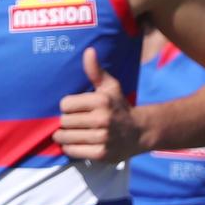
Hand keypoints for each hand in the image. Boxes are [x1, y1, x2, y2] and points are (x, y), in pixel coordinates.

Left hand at [54, 47, 140, 161]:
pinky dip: (70, 148)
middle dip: (65, 122)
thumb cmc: (119, 107)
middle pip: (64, 121)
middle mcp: (102, 119)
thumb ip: (96, 71)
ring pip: (66, 137)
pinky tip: (75, 143)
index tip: (74, 108)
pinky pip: (72, 151)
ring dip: (64, 136)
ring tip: (70, 133)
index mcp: (101, 101)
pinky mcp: (101, 154)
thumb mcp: (110, 87)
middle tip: (73, 122)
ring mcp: (102, 138)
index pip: (65, 104)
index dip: (67, 106)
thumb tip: (89, 51)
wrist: (140, 132)